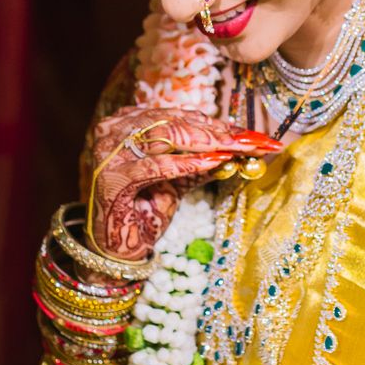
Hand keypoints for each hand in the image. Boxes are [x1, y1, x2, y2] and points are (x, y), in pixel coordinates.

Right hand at [88, 107, 278, 262]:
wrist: (117, 248)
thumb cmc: (146, 209)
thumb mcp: (180, 178)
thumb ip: (205, 159)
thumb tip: (244, 147)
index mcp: (129, 122)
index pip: (181, 116)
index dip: (220, 124)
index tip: (255, 135)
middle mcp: (115, 129)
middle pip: (176, 122)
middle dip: (220, 131)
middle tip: (255, 140)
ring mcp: (110, 152)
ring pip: (166, 135)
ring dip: (208, 142)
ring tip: (238, 148)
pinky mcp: (112, 178)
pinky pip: (155, 165)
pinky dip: (186, 163)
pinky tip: (214, 162)